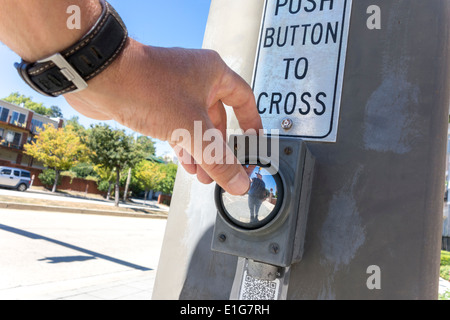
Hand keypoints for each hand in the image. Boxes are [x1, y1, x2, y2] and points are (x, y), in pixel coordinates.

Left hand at [65, 39, 262, 194]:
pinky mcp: (156, 100)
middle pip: (219, 117)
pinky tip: (185, 164)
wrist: (98, 78)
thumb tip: (238, 182)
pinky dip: (183, 145)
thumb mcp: (192, 130)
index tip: (254, 143)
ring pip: (196, 124)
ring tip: (204, 175)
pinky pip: (177, 126)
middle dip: (221, 147)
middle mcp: (196, 78)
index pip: (244, 99)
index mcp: (214, 73)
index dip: (251, 124)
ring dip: (201, 151)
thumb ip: (218, 159)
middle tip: (226, 169)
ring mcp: (174, 89)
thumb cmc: (147, 87)